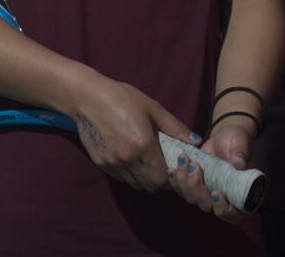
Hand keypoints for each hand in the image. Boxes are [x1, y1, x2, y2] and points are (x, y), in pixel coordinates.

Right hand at [71, 74, 199, 191]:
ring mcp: (112, 164)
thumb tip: (196, 141)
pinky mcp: (101, 164)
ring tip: (149, 164)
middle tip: (165, 168)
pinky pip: (121, 178)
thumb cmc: (123, 98)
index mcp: (144, 145)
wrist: (88, 98)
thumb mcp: (153, 108)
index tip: (176, 169)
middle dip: (160, 181)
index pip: (162, 178)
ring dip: (145, 179)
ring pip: (135, 185)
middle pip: (150, 186)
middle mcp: (128, 160)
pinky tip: (133, 160)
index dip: (171, 177)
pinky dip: (130, 175)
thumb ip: (175, 128)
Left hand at [169, 121, 253, 223]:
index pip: (234, 214)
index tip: (215, 191)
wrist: (225, 137)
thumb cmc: (237, 142)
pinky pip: (182, 189)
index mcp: (240, 194)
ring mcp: (207, 194)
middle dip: (196, 188)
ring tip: (183, 159)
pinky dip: (176, 180)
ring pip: (192, 199)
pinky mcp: (194, 186)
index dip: (222, 208)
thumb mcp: (240, 144)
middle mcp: (223, 199)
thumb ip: (240, 153)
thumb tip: (239, 162)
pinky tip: (172, 169)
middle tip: (194, 166)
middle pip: (207, 206)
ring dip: (184, 182)